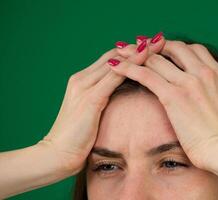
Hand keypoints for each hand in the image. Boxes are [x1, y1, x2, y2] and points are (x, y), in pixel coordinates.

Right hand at [37, 40, 158, 173]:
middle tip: (158, 39)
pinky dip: (131, 68)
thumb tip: (120, 93)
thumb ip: (101, 98)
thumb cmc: (76, 136)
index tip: (149, 46)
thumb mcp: (90, 112)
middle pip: (114, 56)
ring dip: (138, 52)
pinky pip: (113, 78)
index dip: (129, 52)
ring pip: (115, 63)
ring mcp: (84, 87)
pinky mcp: (90, 99)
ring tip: (157, 43)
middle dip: (137, 47)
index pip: (109, 59)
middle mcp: (82, 79)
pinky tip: (146, 61)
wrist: (57, 154)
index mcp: (81, 81)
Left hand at [108, 38, 217, 168]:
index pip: (193, 50)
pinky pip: (147, 76)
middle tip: (140, 47)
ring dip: (137, 53)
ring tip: (122, 52)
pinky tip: (117, 66)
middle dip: (155, 45)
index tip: (164, 51)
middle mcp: (203, 72)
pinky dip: (130, 68)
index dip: (176, 48)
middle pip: (174, 48)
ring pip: (157, 59)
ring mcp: (188, 82)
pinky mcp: (174, 96)